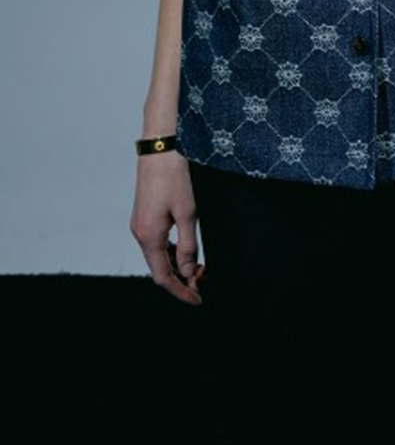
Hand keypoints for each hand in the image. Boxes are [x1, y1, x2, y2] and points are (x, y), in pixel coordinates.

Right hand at [130, 150, 204, 304]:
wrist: (161, 144)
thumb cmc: (174, 175)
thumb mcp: (188, 212)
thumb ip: (188, 245)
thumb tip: (189, 272)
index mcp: (148, 237)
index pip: (164, 278)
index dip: (181, 292)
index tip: (198, 300)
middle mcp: (139, 232)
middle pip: (159, 268)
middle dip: (181, 279)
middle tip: (205, 280)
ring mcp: (140, 222)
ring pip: (157, 255)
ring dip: (176, 264)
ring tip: (199, 266)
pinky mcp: (144, 213)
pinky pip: (156, 241)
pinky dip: (170, 250)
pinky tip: (185, 246)